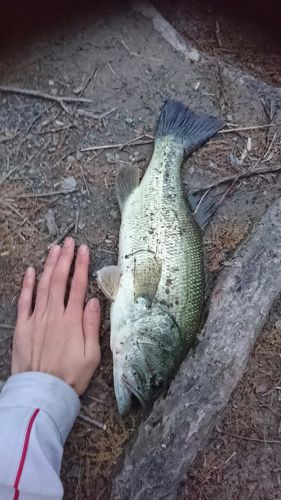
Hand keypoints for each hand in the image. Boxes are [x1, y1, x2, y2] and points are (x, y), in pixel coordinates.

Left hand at [12, 237, 100, 394]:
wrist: (42, 392)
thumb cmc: (70, 376)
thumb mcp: (91, 355)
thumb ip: (92, 326)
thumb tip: (95, 301)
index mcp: (72, 320)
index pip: (78, 286)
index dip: (81, 265)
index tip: (84, 250)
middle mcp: (54, 315)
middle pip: (59, 280)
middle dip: (65, 258)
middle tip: (69, 242)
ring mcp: (36, 319)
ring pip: (42, 285)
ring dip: (49, 265)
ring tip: (54, 249)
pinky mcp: (23, 326)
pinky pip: (24, 301)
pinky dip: (27, 284)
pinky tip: (30, 271)